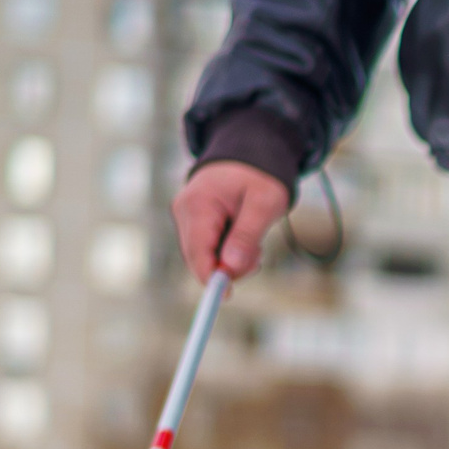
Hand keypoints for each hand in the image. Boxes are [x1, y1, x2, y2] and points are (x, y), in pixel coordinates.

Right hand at [171, 160, 289, 279]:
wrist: (250, 153)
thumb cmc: (260, 177)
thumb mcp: (264, 203)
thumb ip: (247, 236)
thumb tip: (229, 269)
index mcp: (198, 204)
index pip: (197, 251)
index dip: (210, 277)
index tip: (227, 296)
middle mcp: (184, 211)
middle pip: (198, 258)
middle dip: (227, 267)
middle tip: (257, 257)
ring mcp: (185, 217)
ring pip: (203, 256)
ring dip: (230, 260)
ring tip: (254, 242)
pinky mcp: (192, 222)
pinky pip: (207, 249)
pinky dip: (226, 252)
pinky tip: (243, 240)